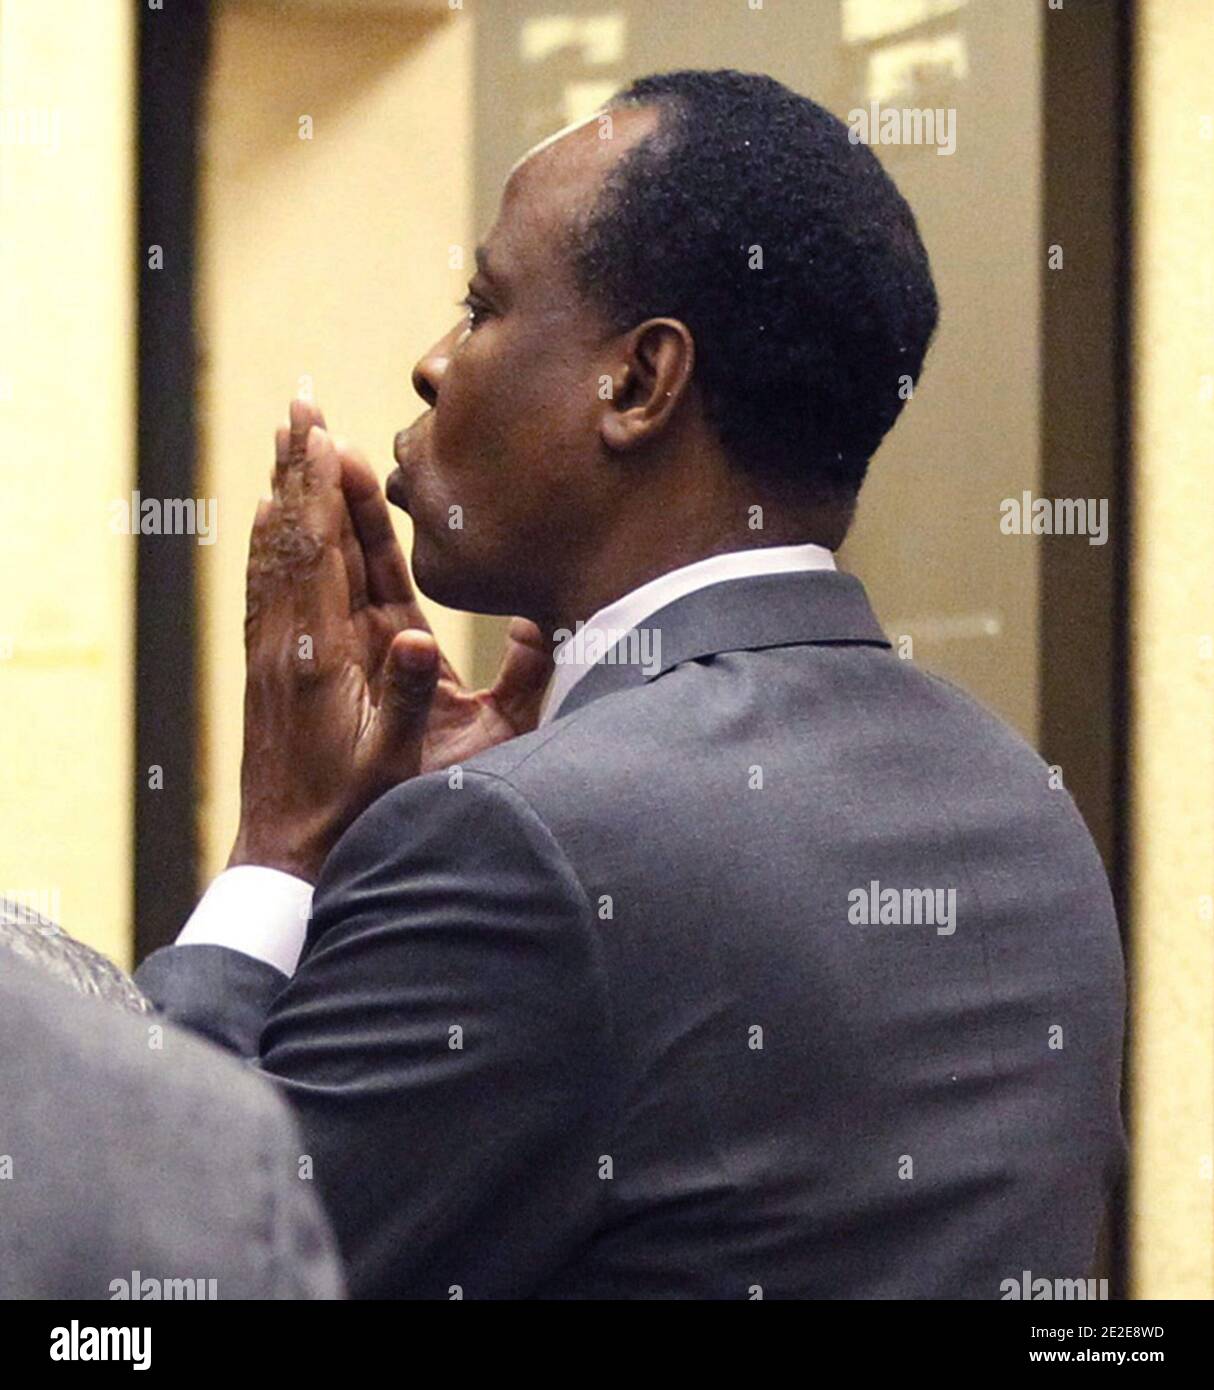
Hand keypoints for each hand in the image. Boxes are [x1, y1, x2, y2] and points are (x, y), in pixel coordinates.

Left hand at [229, 401, 552, 881]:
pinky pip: (268, 586)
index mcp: (325, 655)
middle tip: (297, 403)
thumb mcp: (400, 763)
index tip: (324, 431)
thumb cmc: (353, 813)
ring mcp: (276, 651)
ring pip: (277, 554)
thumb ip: (411, 698)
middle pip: (294, 535)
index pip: (323, 553)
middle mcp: (291, 642)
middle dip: (297, 467)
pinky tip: (271, 520)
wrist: (286, 856)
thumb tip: (420, 637)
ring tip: (287, 440)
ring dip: (282, 492)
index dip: (323, 489)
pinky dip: (272, 540)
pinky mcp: (272, 666)